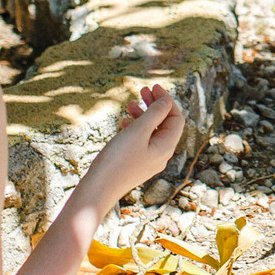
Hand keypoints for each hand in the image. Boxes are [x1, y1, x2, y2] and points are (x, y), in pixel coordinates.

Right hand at [84, 84, 183, 203]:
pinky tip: (123, 122)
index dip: (167, 101)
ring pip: (150, 132)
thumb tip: (167, 101)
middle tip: (142, 90)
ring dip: (142, 116)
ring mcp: (148, 161)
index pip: (176, 119)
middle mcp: (161, 155)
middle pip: (164, 124)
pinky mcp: (135, 164)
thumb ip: (154, 114)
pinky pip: (140, 142)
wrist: (98, 188)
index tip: (154, 87)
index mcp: (166, 147)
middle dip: (155, 106)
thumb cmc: (118, 159)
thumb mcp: (138, 131)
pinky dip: (134, 129)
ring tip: (129, 104)